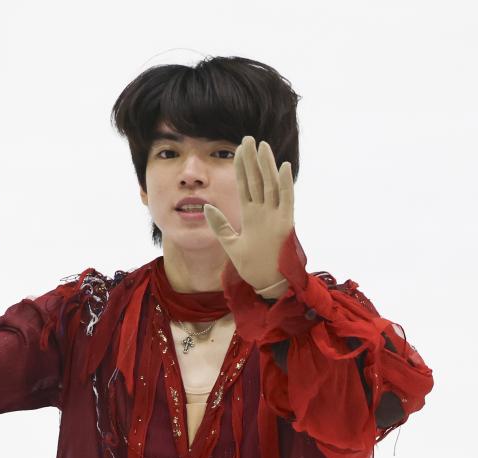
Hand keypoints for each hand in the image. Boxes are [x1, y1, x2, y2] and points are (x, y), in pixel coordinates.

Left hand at [203, 135, 294, 291]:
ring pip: (271, 185)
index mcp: (252, 215)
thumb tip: (206, 207)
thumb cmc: (252, 265)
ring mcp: (276, 216)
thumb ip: (220, 225)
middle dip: (252, 159)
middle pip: (257, 180)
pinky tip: (283, 167)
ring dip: (267, 165)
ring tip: (262, 146)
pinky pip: (286, 200)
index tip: (237, 150)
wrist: (267, 284)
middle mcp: (264, 211)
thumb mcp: (230, 243)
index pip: (245, 185)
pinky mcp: (285, 223)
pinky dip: (285, 184)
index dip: (242, 167)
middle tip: (248, 138)